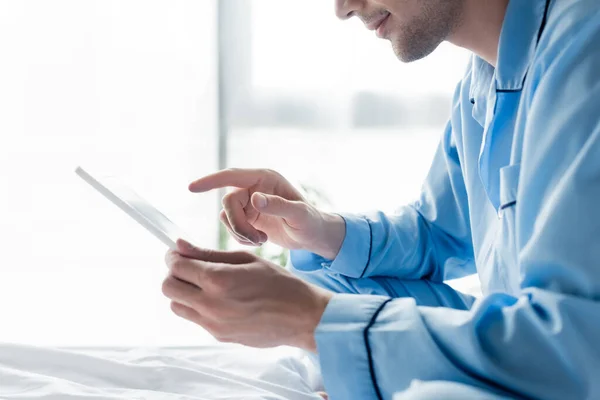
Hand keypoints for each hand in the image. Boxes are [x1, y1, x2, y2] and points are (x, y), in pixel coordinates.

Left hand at [162, 240, 332, 350]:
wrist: (301, 316)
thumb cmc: (279, 283)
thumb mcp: (246, 260)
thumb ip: (209, 254)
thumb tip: (181, 246)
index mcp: (218, 279)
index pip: (176, 266)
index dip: (173, 256)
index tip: (177, 253)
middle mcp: (211, 304)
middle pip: (168, 288)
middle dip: (174, 274)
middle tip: (188, 267)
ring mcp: (213, 323)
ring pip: (177, 306)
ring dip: (183, 292)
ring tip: (203, 284)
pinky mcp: (219, 336)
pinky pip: (195, 319)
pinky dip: (198, 306)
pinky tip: (219, 299)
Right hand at [189, 168, 344, 259]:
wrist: (313, 236)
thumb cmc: (311, 222)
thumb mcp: (299, 214)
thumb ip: (278, 205)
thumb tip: (255, 198)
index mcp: (265, 178)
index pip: (232, 176)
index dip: (211, 180)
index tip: (192, 187)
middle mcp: (254, 187)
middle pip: (228, 203)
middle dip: (238, 225)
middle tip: (256, 240)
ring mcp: (249, 202)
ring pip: (227, 217)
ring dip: (240, 233)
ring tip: (261, 241)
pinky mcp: (247, 217)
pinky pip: (231, 227)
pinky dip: (241, 238)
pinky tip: (259, 242)